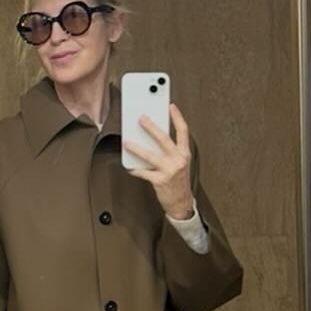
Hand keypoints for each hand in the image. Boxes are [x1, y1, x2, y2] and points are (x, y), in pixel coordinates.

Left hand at [123, 103, 195, 220]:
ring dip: (136, 148)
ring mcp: (169, 170)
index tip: (170, 107)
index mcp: (184, 153)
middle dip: (151, 127)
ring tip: (127, 142)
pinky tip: (129, 167)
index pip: (183, 131)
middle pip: (164, 139)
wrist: (181, 203)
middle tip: (141, 119)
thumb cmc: (179, 182)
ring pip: (150, 155)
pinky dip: (135, 169)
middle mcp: (178, 160)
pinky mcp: (160, 181)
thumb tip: (153, 140)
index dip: (177, 117)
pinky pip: (143, 172)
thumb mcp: (180, 164)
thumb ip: (170, 152)